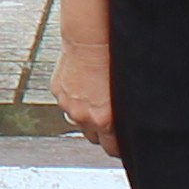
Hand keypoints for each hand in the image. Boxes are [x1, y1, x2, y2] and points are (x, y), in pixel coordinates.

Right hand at [52, 20, 116, 155]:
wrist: (89, 39)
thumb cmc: (113, 60)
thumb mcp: (126, 92)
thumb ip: (125, 113)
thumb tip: (131, 121)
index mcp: (103, 120)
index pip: (111, 149)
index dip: (119, 146)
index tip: (125, 142)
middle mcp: (83, 116)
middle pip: (93, 138)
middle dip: (102, 133)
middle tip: (112, 121)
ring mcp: (68, 105)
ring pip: (78, 122)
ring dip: (87, 116)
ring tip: (97, 101)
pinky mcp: (57, 91)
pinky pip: (68, 104)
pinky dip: (75, 99)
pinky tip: (85, 86)